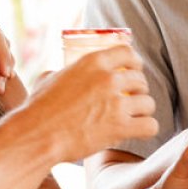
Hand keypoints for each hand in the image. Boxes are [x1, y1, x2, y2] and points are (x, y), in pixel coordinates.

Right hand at [23, 45, 158, 163]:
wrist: (36, 135)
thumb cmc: (38, 109)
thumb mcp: (49, 79)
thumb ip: (63, 72)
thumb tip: (60, 73)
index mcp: (93, 62)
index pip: (128, 53)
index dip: (135, 64)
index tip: (134, 72)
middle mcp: (108, 79)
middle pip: (141, 80)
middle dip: (138, 91)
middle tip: (129, 101)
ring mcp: (116, 103)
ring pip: (148, 103)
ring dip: (142, 111)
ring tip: (132, 118)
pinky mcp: (121, 126)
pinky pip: (150, 125)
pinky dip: (146, 129)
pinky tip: (137, 131)